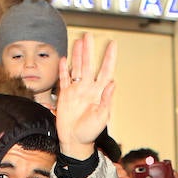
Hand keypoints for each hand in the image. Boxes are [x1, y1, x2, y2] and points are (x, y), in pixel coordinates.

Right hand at [54, 33, 116, 159]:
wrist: (74, 141)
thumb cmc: (90, 133)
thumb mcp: (102, 117)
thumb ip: (106, 100)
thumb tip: (113, 83)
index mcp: (99, 93)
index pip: (105, 71)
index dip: (109, 58)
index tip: (112, 45)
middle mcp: (88, 89)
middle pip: (88, 65)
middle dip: (89, 50)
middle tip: (88, 35)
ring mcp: (76, 91)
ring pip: (76, 68)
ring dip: (77, 55)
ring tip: (79, 42)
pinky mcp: (65, 95)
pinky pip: (64, 79)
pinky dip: (64, 70)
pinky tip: (65, 59)